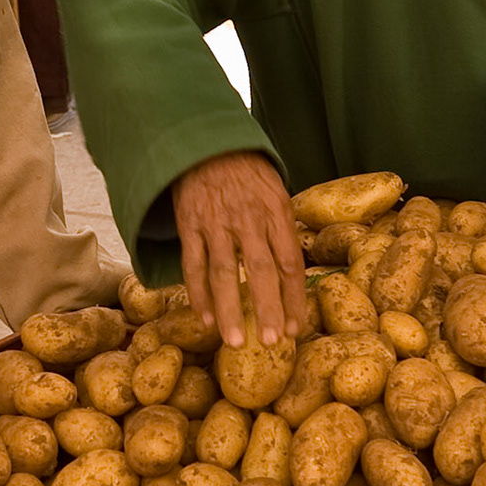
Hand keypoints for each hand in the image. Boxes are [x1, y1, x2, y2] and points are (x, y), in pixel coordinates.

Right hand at [170, 151, 306, 347]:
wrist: (206, 144)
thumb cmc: (248, 173)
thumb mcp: (275, 192)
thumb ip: (283, 230)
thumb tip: (294, 276)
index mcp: (276, 212)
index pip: (290, 262)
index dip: (293, 298)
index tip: (295, 328)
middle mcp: (248, 219)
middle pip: (260, 270)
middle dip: (267, 309)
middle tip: (272, 342)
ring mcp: (216, 223)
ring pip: (223, 273)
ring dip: (229, 310)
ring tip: (234, 341)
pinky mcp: (189, 225)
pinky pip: (193, 264)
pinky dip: (198, 293)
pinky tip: (205, 319)